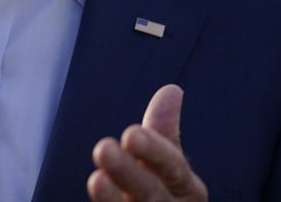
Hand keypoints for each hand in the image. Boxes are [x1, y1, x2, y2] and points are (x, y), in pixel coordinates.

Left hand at [87, 84, 207, 201]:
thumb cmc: (163, 196)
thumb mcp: (167, 168)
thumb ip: (162, 134)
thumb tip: (172, 90)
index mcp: (186, 191)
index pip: (173, 168)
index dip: (154, 152)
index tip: (130, 132)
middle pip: (152, 195)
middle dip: (129, 173)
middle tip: (103, 148)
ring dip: (113, 201)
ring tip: (95, 179)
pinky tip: (93, 197)